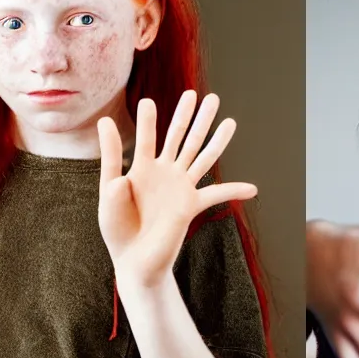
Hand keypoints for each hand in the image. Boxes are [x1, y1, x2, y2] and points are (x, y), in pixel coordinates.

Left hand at [98, 92, 257, 290]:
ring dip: (215, 138)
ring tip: (229, 119)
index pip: (147, 137)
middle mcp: (164, 174)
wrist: (133, 262)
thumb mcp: (107, 191)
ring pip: (201, 156)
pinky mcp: (190, 206)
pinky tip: (253, 189)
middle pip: (179, 138)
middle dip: (189, 116)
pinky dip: (234, 192)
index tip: (147, 102)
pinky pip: (216, 195)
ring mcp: (179, 188)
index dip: (147, 120)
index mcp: (142, 169)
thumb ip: (110, 158)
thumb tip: (105, 123)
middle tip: (198, 94)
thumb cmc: (118, 231)